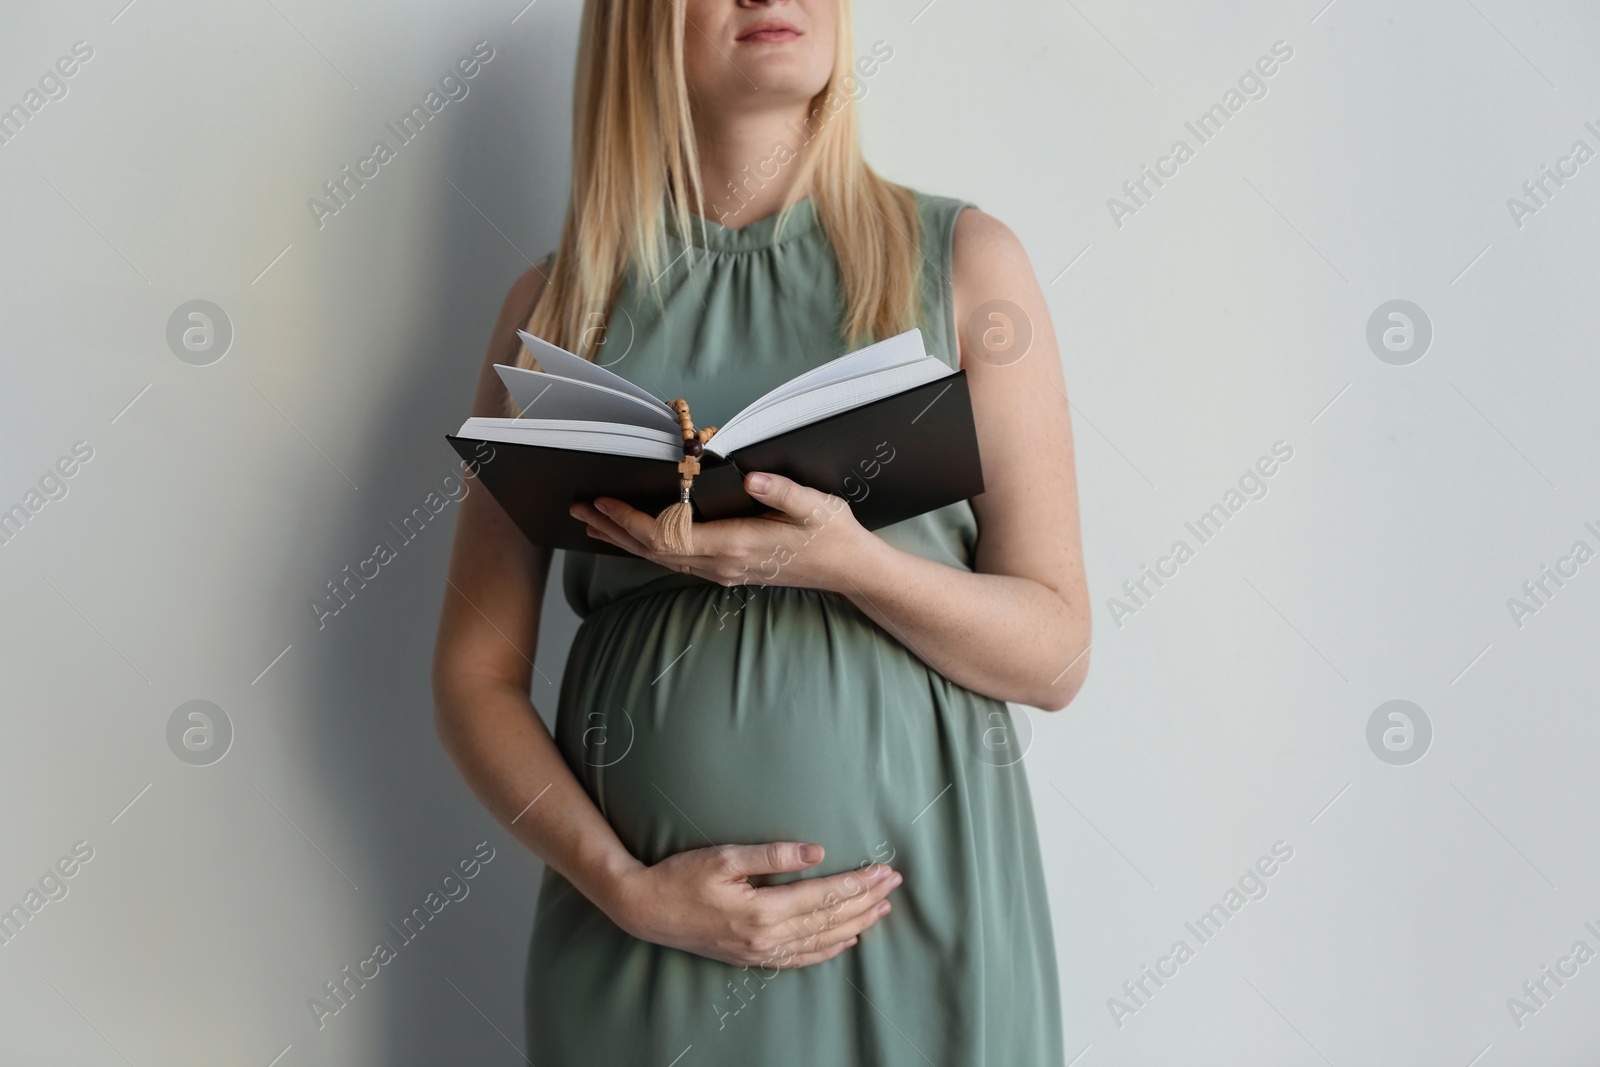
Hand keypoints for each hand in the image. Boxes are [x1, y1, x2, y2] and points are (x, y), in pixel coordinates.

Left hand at [571, 472, 877, 591]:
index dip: (632, 520)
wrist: (850, 570)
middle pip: (653, 550)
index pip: (669, 535)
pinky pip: (675, 562)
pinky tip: (634, 539)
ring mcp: (722, 571)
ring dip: (625, 540)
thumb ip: (784, 491)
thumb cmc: (833, 535)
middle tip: (579, 508)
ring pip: (660, 559)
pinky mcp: (726, 571)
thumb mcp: (817, 506)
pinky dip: (647, 548)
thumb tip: (752, 476)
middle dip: (614, 529)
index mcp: (736, 545)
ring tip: (593, 523)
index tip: (604, 501)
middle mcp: (722, 564)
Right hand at [604, 842, 902, 968]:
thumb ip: (774, 855)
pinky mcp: (751, 957)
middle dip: (865, 901)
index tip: (883, 870)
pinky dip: (826, 951)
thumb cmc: (681, 876)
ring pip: (820, 941)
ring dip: (854, 925)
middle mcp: (766, 937)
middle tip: (894, 884)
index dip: (858, 883)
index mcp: (762, 910)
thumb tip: (817, 852)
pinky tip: (844, 942)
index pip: (824, 896)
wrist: (645, 910)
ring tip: (881, 911)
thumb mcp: (726, 856)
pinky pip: (799, 959)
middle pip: (829, 919)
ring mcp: (759, 951)